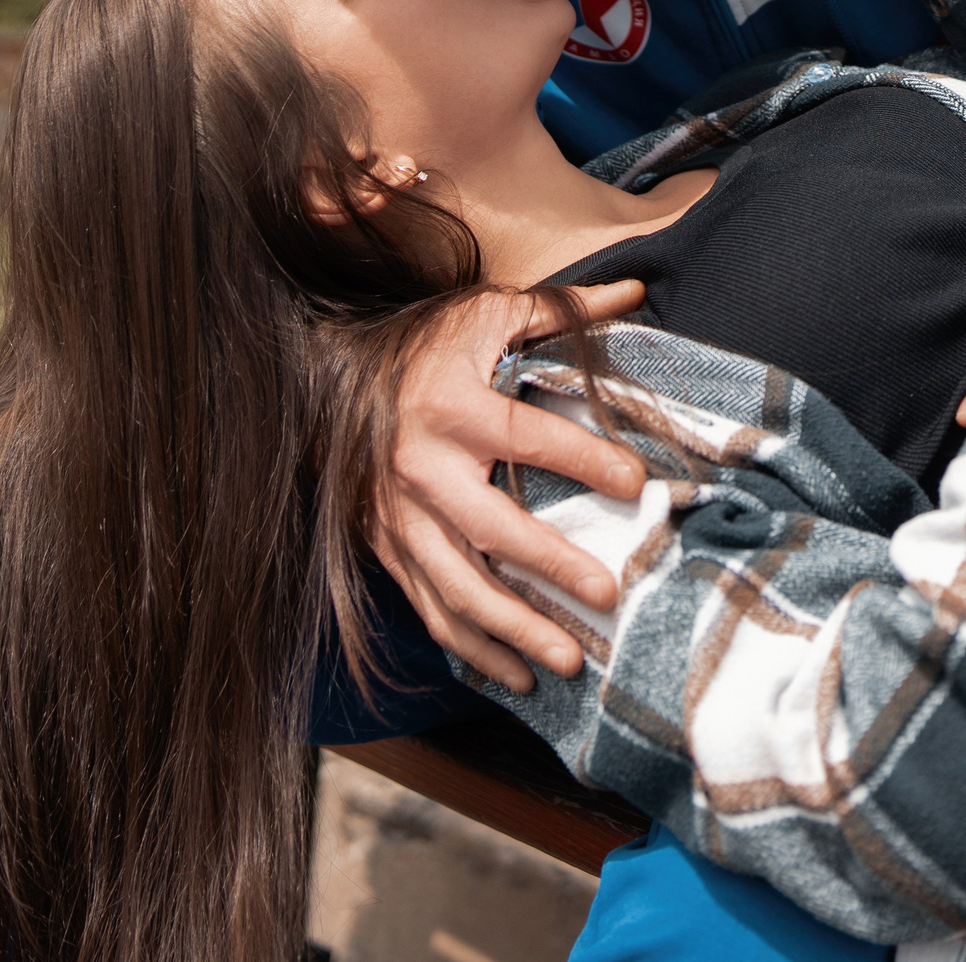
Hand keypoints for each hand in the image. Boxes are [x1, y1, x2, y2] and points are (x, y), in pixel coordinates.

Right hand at [372, 282, 649, 693]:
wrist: (328, 368)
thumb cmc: (428, 343)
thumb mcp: (488, 313)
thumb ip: (561, 309)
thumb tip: (636, 291)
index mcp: (450, 404)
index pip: (526, 437)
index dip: (584, 459)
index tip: (637, 484)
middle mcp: (418, 466)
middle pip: (489, 530)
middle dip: (549, 569)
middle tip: (607, 596)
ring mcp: (395, 515)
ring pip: (454, 587)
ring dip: (512, 630)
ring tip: (570, 661)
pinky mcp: (383, 546)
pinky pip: (427, 607)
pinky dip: (470, 647)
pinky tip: (514, 674)